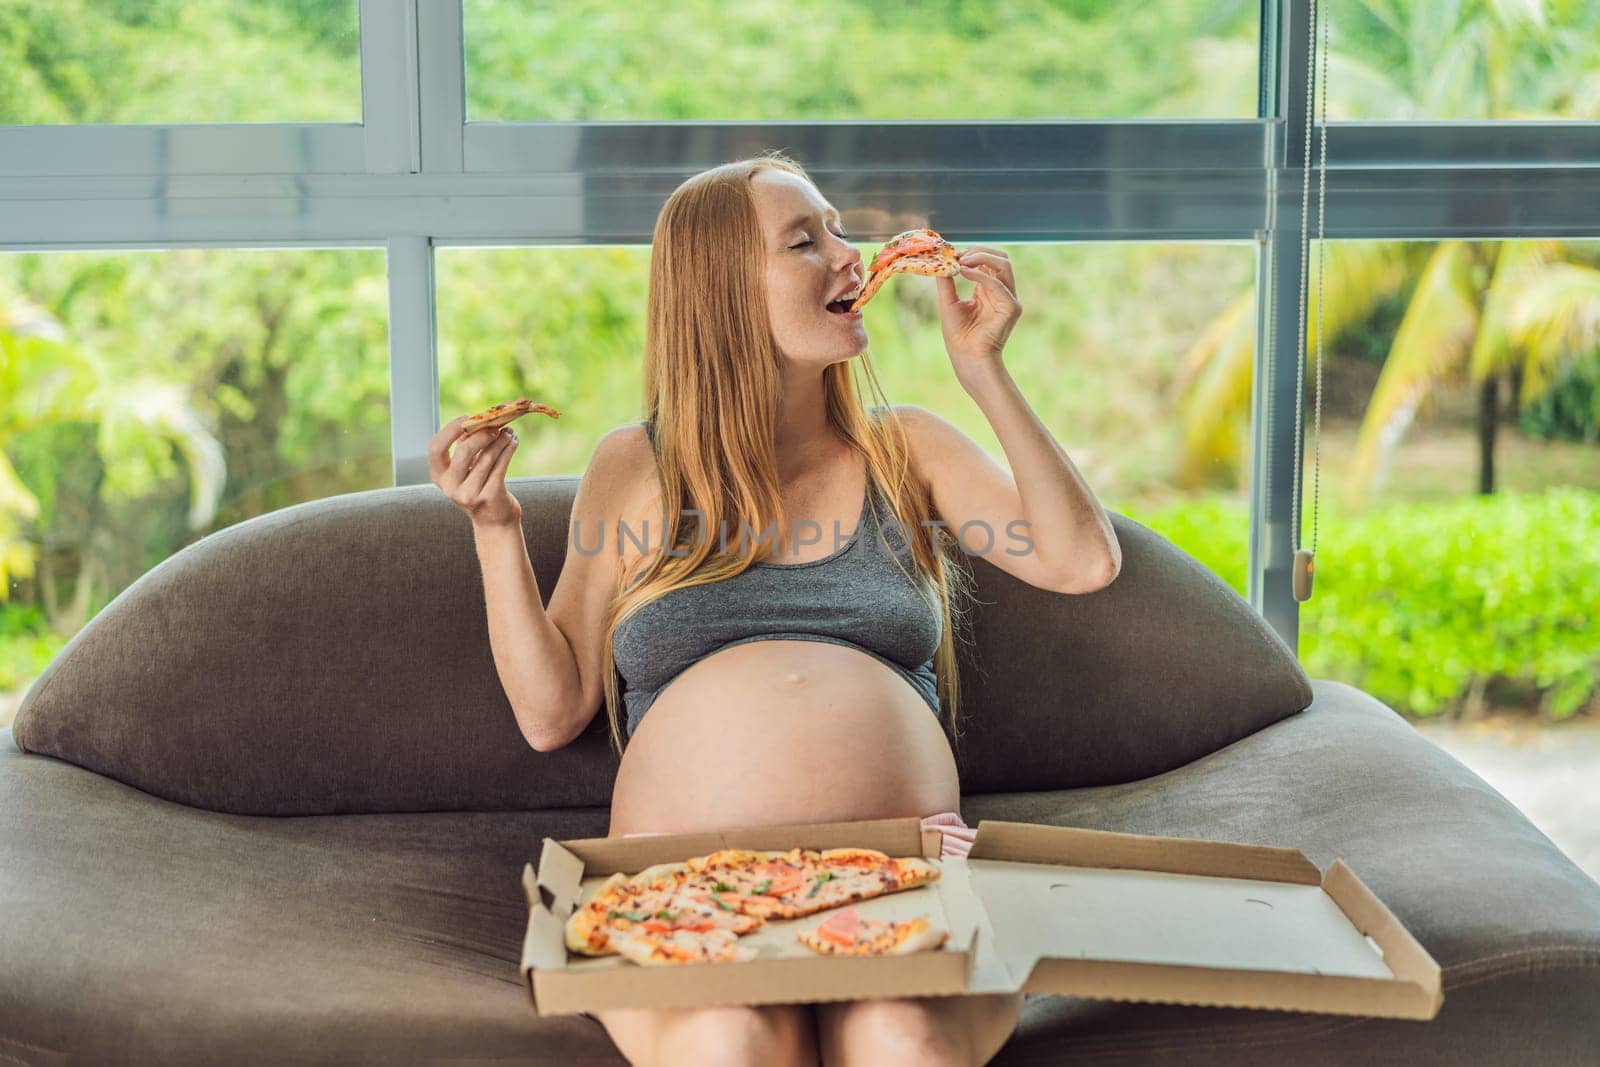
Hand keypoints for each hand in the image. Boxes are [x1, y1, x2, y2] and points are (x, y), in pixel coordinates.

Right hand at [428, 416, 522, 529]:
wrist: (494, 522)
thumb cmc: (479, 489)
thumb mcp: (465, 472)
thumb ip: (465, 450)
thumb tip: (477, 422)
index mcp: (439, 477)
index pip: (435, 448)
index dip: (450, 430)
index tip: (466, 418)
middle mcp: (451, 487)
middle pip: (464, 451)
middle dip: (482, 434)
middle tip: (495, 426)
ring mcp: (469, 494)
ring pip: (487, 457)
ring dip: (501, 440)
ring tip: (509, 432)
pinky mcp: (489, 496)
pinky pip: (501, 466)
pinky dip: (508, 450)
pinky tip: (513, 442)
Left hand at [934, 247, 1021, 384]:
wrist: (966, 358)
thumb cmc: (959, 336)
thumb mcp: (949, 302)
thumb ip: (946, 281)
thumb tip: (941, 260)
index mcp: (989, 290)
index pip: (989, 261)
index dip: (972, 253)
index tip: (952, 254)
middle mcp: (1002, 292)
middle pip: (1000, 258)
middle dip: (979, 251)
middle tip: (958, 255)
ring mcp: (1009, 299)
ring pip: (1004, 264)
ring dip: (981, 257)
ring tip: (962, 260)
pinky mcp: (1011, 308)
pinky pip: (998, 284)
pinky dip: (981, 274)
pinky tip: (964, 272)